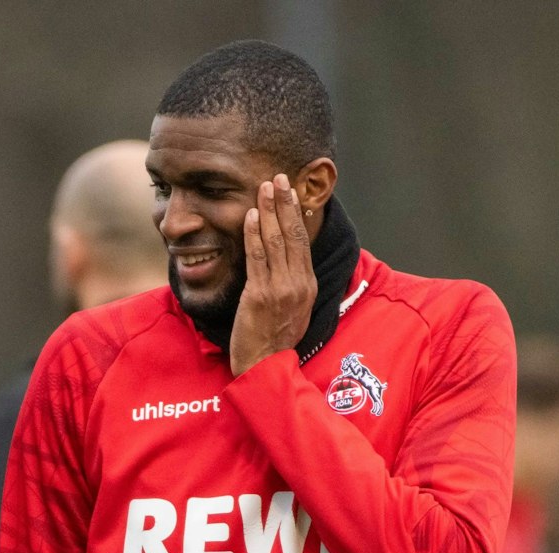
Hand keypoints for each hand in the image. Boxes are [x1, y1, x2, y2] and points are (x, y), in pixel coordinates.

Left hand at [230, 173, 316, 375]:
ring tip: (263, 188)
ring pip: (276, 242)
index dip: (296, 215)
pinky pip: (257, 258)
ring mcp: (281, 289)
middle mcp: (299, 284)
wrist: (265, 367)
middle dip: (285, 203)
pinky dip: (254, 234)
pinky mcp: (260, 295)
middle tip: (278, 178)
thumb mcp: (294, 310)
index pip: (303, 242)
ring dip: (269, 211)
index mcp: (308, 286)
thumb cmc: (274, 341)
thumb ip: (293, 284)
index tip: (291, 193)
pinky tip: (250, 215)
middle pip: (293, 235)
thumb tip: (290, 261)